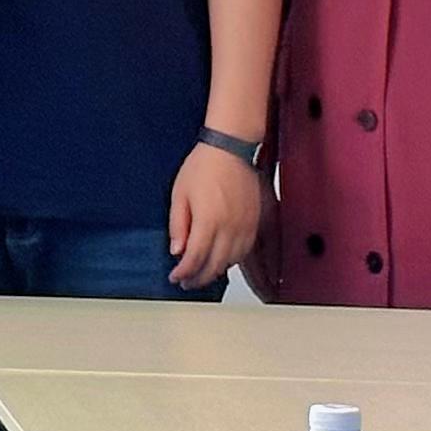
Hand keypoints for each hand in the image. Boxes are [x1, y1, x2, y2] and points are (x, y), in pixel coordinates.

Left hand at [165, 143, 263, 290]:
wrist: (231, 148)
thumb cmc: (203, 166)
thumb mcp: (179, 194)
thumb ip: (178, 225)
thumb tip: (176, 250)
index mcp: (208, 221)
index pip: (195, 258)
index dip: (184, 272)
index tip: (175, 276)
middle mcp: (230, 227)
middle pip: (215, 266)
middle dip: (199, 278)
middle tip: (187, 281)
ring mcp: (245, 226)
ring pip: (232, 262)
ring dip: (216, 271)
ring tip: (202, 272)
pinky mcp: (255, 222)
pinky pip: (245, 251)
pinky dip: (232, 260)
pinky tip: (221, 259)